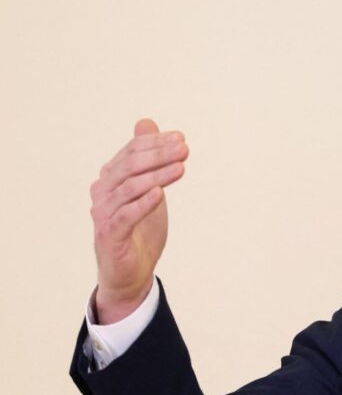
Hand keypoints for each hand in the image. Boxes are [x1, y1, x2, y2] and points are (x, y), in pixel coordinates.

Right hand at [90, 118, 187, 323]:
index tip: (181, 139)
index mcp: (111, 178)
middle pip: (129, 166)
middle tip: (184, 149)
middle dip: (159, 155)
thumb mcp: (149, 189)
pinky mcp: (109, 235)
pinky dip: (143, 203)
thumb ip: (147, 159)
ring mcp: (103, 213)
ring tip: (180, 168)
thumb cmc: (140, 229)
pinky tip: (160, 194)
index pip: (131, 152)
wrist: (131, 272)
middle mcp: (103, 192)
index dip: (155, 144)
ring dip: (156, 176)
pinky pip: (125, 215)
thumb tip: (147, 123)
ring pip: (128, 188)